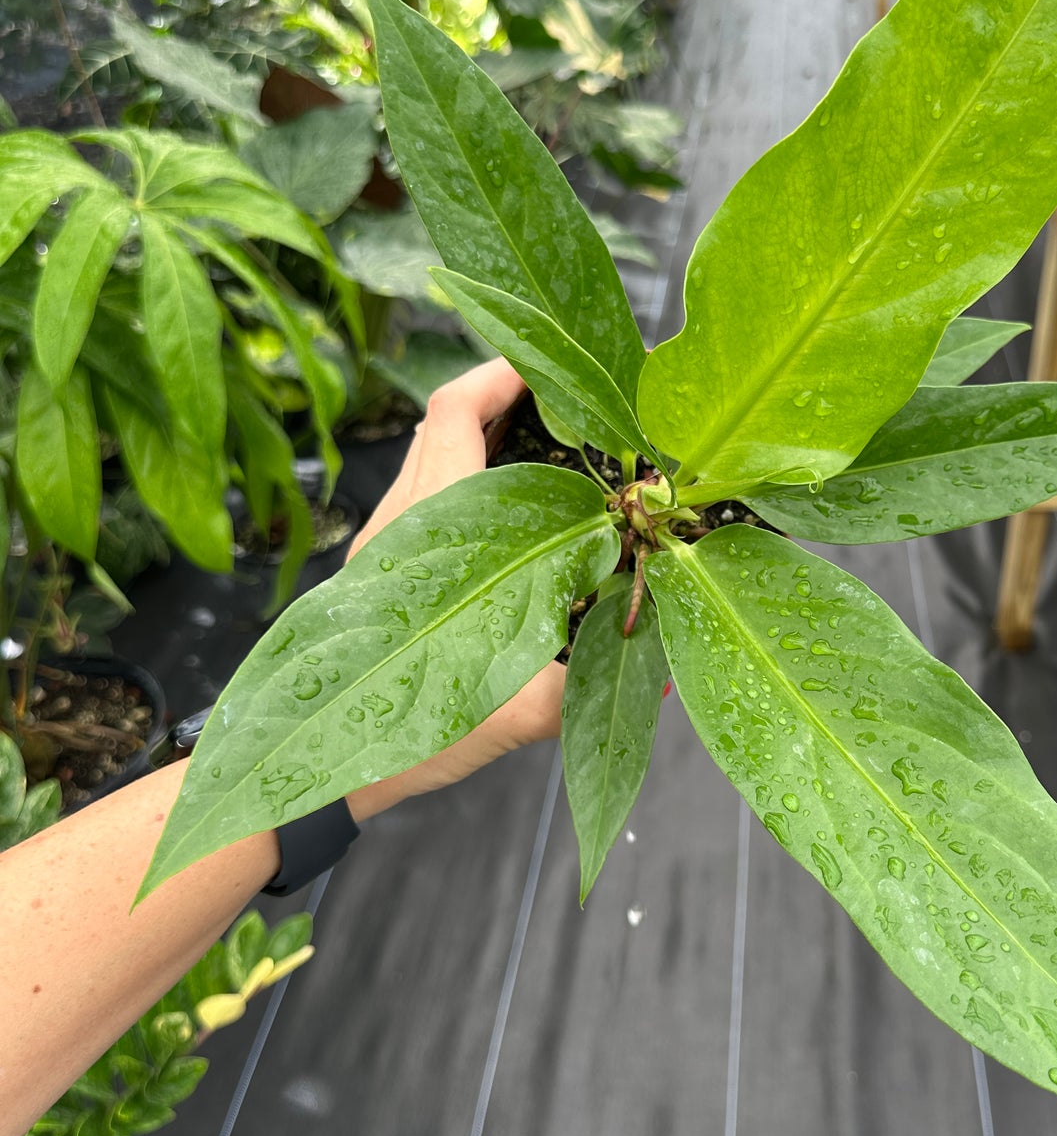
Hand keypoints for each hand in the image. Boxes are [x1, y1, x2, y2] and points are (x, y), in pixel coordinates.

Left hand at [344, 360, 565, 821]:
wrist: (313, 776)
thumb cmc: (397, 739)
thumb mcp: (504, 720)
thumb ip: (581, 693)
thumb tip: (665, 678)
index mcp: (428, 532)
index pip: (454, 414)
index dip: (499, 373)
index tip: (552, 359)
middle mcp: (400, 525)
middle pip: (444, 422)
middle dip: (505, 395)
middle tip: (572, 399)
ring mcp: (384, 548)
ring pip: (433, 459)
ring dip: (487, 438)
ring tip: (556, 449)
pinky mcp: (380, 576)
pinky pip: (430, 499)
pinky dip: (472, 482)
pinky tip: (519, 522)